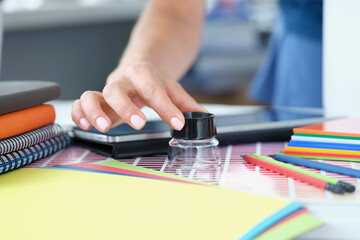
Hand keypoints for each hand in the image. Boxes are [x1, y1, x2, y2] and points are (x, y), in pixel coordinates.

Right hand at [71, 62, 205, 131]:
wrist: (138, 68)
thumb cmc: (154, 80)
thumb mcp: (172, 88)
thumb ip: (186, 104)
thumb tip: (204, 118)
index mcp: (143, 74)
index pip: (153, 89)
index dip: (166, 107)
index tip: (178, 123)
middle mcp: (122, 81)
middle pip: (116, 90)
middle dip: (126, 108)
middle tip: (139, 124)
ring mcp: (106, 91)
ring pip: (91, 95)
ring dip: (94, 111)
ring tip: (104, 127)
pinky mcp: (96, 101)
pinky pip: (80, 104)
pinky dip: (79, 114)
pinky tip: (87, 126)